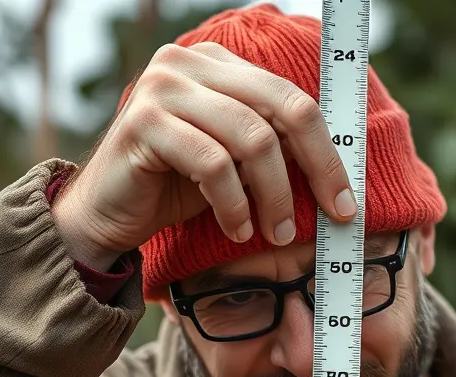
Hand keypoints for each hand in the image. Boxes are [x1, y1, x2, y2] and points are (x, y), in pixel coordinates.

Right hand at [51, 41, 356, 269]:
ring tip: (273, 232)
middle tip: (328, 217)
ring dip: (272, 196)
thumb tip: (336, 171)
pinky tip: (235, 229)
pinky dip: (234, 204)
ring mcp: (165, 86)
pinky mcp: (144, 121)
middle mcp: (191, 63)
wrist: (108, 213)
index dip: (328, 153)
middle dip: (315, 169)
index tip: (346, 204)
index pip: (293, 99)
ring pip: (252, 138)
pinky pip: (212, 163)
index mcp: (220, 66)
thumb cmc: (176, 190)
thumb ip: (274, 151)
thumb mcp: (237, 167)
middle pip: (282, 108)